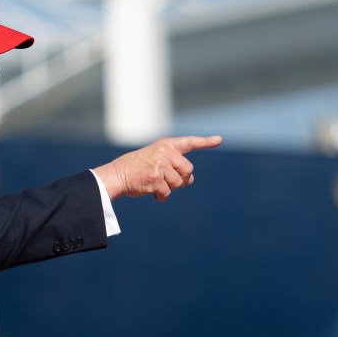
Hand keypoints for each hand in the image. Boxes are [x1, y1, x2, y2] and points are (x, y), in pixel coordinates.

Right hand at [94, 135, 221, 201]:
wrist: (118, 174)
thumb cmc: (139, 169)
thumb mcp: (157, 160)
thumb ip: (175, 165)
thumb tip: (191, 180)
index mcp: (166, 144)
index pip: (190, 142)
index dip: (206, 142)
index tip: (219, 140)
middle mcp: (165, 152)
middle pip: (188, 170)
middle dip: (179, 178)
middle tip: (163, 178)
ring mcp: (160, 164)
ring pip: (178, 183)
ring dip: (169, 188)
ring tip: (155, 184)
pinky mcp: (156, 178)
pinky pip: (167, 193)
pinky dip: (161, 197)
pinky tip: (151, 193)